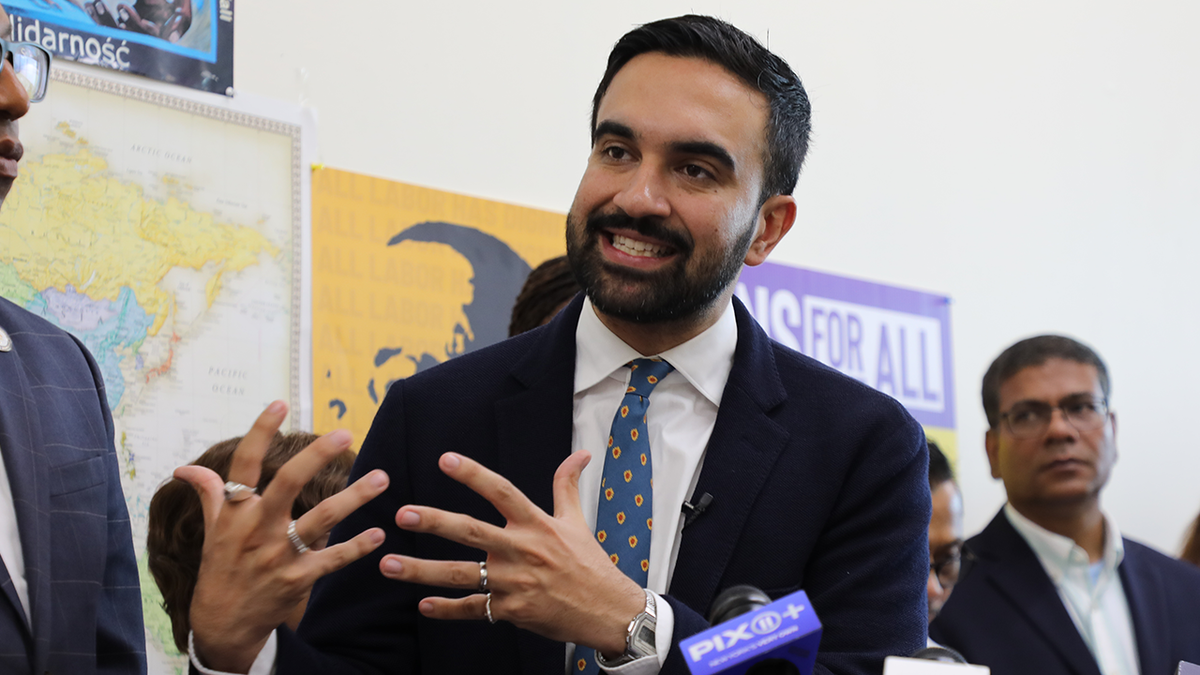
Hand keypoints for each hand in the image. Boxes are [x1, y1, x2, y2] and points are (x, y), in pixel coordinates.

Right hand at [176, 401, 389, 672]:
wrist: (224, 622)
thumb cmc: (221, 567)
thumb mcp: (212, 530)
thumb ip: (209, 493)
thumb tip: (185, 468)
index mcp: (235, 512)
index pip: (245, 464)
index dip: (260, 432)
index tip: (280, 403)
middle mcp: (257, 529)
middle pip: (288, 484)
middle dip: (316, 457)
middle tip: (345, 433)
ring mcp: (279, 554)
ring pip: (321, 519)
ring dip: (354, 498)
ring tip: (381, 477)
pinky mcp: (298, 578)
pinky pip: (333, 559)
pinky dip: (357, 547)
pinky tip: (378, 534)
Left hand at [380, 451, 645, 656]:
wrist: (608, 611)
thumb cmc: (590, 564)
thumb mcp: (578, 521)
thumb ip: (567, 486)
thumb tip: (581, 453)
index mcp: (538, 524)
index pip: (502, 491)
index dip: (473, 474)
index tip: (444, 459)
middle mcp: (523, 550)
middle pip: (473, 532)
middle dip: (435, 522)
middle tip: (403, 513)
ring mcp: (515, 583)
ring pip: (462, 575)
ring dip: (422, 571)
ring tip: (389, 565)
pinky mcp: (512, 611)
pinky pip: (473, 609)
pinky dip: (447, 610)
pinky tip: (423, 606)